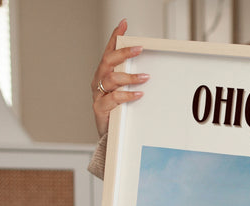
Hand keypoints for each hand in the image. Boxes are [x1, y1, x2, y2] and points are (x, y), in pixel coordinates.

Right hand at [91, 18, 148, 136]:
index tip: (124, 24)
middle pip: (108, 61)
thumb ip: (133, 80)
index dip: (115, 37)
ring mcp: (98, 94)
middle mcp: (99, 81)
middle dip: (123, 53)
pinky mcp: (100, 108)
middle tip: (139, 48)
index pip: (109, 51)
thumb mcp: (125, 92)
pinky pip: (113, 98)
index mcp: (104, 74)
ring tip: (145, 77)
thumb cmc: (118, 112)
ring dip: (129, 76)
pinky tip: (139, 94)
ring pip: (111, 79)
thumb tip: (151, 70)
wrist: (109, 137)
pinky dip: (127, 95)